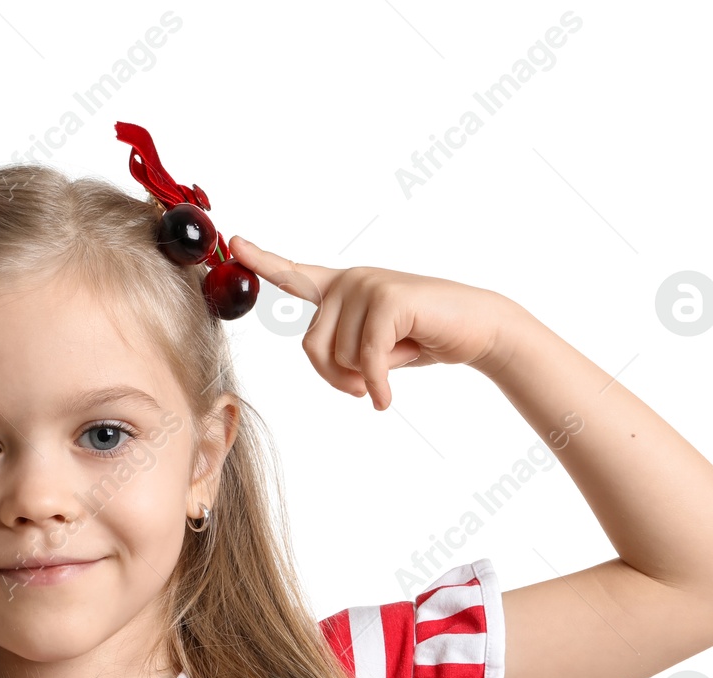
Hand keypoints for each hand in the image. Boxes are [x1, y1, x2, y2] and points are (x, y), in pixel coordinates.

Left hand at [227, 235, 521, 409]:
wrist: (479, 329)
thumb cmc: (424, 339)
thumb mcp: (373, 348)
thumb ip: (342, 350)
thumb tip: (332, 368)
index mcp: (341, 288)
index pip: (294, 274)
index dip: (262, 261)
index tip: (233, 242)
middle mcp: (350, 280)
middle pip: (312, 347)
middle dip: (336, 377)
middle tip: (364, 385)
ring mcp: (368, 285)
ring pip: (338, 357)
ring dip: (363, 379)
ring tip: (392, 368)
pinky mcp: (388, 299)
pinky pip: (366, 360)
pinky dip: (377, 386)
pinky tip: (388, 399)